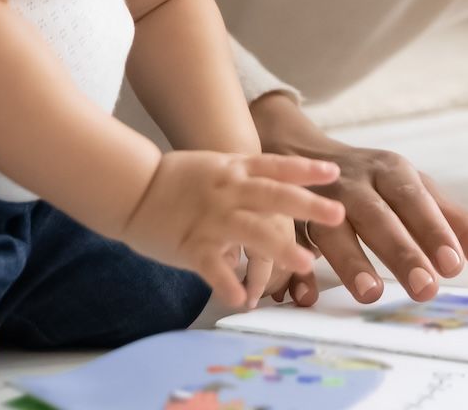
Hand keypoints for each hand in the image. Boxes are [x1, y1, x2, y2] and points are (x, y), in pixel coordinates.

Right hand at [119, 150, 345, 308]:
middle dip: (306, 206)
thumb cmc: (174, 179)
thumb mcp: (214, 167)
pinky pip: (214, 267)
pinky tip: (242, 300)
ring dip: (279, 248)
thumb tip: (277, 191)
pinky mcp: (192, 245)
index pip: (275, 167)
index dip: (305, 170)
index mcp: (233, 171)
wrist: (130, 187)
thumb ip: (245, 178)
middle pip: (273, 196)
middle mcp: (227, 192)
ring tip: (305, 264)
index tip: (333, 173)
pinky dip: (228, 284)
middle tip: (337, 214)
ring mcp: (211, 218)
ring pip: (251, 232)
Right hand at [251, 95, 467, 307]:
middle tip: (424, 289)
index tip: (453, 264)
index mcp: (392, 171)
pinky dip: (292, 268)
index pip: (416, 200)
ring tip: (371, 293)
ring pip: (331, 228)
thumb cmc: (377, 185)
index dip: (433, 231)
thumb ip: (465, 232)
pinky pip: (286, 242)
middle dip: (401, 251)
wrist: (298, 151)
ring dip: (350, 260)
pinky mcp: (284, 219)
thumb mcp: (421, 196)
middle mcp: (354, 182)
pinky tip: (302, 295)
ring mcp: (316, 200)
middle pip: (378, 216)